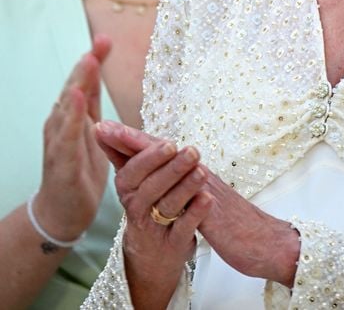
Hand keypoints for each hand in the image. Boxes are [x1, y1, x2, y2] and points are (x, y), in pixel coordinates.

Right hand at [33, 34, 111, 242]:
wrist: (64, 212)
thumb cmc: (79, 168)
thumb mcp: (91, 130)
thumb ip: (92, 101)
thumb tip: (96, 67)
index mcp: (72, 116)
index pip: (83, 82)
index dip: (93, 60)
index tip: (105, 38)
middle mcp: (61, 124)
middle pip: (73, 88)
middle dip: (86, 65)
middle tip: (99, 44)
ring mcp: (58, 142)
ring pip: (67, 107)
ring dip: (78, 84)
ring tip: (89, 62)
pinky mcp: (61, 162)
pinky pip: (66, 137)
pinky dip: (71, 118)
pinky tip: (76, 101)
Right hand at [95, 122, 212, 304]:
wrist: (151, 254)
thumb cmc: (144, 204)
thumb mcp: (131, 179)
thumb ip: (119, 151)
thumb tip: (100, 125)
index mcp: (127, 189)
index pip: (134, 171)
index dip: (150, 158)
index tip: (169, 143)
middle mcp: (138, 209)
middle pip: (152, 188)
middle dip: (172, 169)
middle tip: (192, 152)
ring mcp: (155, 228)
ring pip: (168, 207)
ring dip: (186, 187)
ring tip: (202, 171)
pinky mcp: (173, 245)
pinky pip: (184, 228)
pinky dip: (196, 213)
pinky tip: (207, 198)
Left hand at [97, 123, 299, 289]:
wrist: (265, 240)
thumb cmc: (232, 224)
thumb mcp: (200, 203)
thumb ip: (181, 189)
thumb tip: (163, 178)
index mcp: (190, 175)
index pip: (157, 154)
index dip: (130, 142)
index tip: (103, 129)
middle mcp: (197, 175)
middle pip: (161, 151)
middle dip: (130, 138)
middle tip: (103, 125)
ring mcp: (205, 189)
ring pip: (172, 163)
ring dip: (144, 150)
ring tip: (119, 139)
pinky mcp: (212, 210)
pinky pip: (191, 194)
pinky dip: (172, 181)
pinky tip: (158, 175)